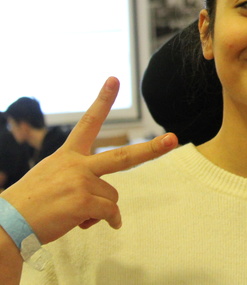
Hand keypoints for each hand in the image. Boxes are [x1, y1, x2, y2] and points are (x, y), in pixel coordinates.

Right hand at [0, 77, 177, 244]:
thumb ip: (80, 180)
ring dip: (98, 209)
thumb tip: (106, 205)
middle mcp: (77, 165)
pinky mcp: (84, 201)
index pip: (88, 123)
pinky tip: (79, 223)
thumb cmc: (29, 204)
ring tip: (71, 212)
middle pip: (123, 157)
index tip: (114, 79)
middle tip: (173, 139)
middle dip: (152, 149)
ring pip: (112, 197)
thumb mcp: (52, 179)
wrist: (8, 224)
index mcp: (67, 155)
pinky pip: (109, 213)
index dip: (102, 101)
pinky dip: (103, 222)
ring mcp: (82, 182)